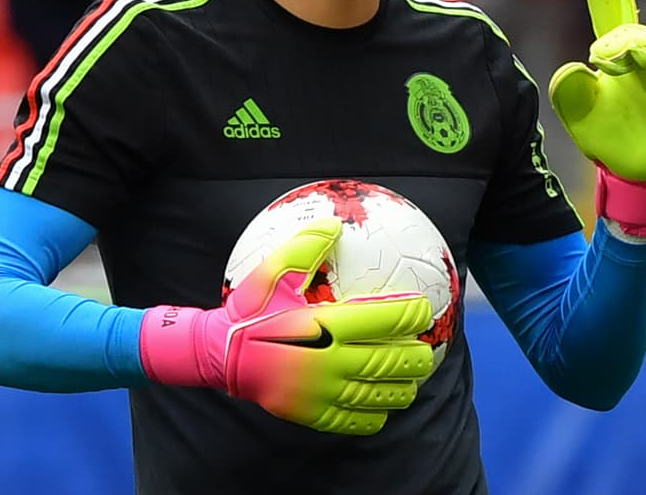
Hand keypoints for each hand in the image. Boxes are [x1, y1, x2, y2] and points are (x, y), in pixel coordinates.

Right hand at [139, 217, 434, 434]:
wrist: (220, 354)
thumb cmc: (250, 309)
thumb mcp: (272, 270)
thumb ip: (305, 245)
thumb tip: (335, 223)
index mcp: (323, 324)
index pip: (384, 321)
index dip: (411, 315)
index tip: (424, 309)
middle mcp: (327, 361)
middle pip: (389, 362)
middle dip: (416, 356)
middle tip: (426, 348)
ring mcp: (321, 394)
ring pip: (378, 395)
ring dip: (403, 387)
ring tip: (413, 378)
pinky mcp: (312, 415)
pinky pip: (356, 422)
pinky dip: (377, 415)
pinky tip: (383, 404)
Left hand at [549, 0, 645, 183]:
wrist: (628, 171)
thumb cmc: (604, 133)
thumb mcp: (577, 111)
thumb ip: (569, 88)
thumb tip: (574, 68)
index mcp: (616, 55)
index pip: (613, 16)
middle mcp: (645, 60)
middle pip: (640, 30)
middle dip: (622, 35)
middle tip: (600, 54)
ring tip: (626, 56)